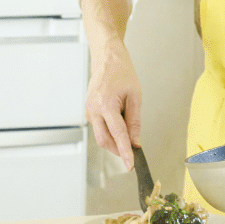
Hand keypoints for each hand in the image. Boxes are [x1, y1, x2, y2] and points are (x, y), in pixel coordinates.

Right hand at [84, 37, 141, 169]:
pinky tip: (118, 121)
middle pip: (104, 140)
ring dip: (114, 139)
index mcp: (106, 104)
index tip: (130, 165)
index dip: (125, 152)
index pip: (117, 135)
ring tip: (127, 124)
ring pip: (101, 135)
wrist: (107, 58)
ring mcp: (89, 110)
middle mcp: (94, 109)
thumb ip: (135, 122)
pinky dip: (110, 130)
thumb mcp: (135, 96)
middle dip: (118, 149)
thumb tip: (135, 141)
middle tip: (132, 151)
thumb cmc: (121, 72)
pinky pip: (99, 127)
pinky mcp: (89, 111)